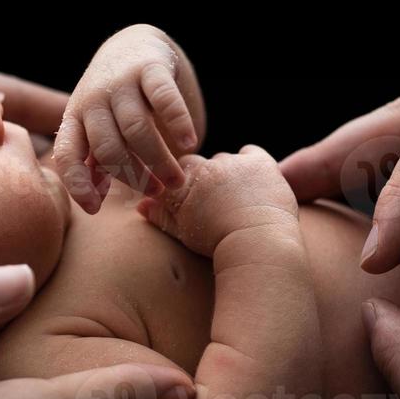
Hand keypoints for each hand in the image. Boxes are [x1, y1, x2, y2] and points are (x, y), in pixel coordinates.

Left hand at [54, 25, 203, 212]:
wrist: (134, 45)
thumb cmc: (116, 101)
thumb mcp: (99, 129)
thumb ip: (96, 162)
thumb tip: (94, 202)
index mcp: (74, 118)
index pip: (67, 154)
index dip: (77, 183)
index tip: (95, 210)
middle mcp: (93, 100)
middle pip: (109, 148)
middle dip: (135, 177)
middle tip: (160, 192)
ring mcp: (121, 82)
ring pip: (137, 129)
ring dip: (158, 160)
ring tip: (178, 179)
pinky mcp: (149, 68)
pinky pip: (164, 99)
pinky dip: (177, 123)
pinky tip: (190, 143)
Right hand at [136, 146, 299, 256]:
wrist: (258, 245)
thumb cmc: (219, 245)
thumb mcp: (184, 234)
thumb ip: (161, 217)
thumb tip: (141, 206)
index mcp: (182, 185)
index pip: (173, 173)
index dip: (181, 185)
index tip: (192, 200)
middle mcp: (204, 168)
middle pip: (198, 165)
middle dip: (204, 179)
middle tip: (216, 202)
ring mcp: (231, 163)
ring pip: (223, 159)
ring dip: (227, 172)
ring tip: (238, 198)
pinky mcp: (257, 162)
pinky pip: (250, 152)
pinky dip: (250, 163)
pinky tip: (254, 182)